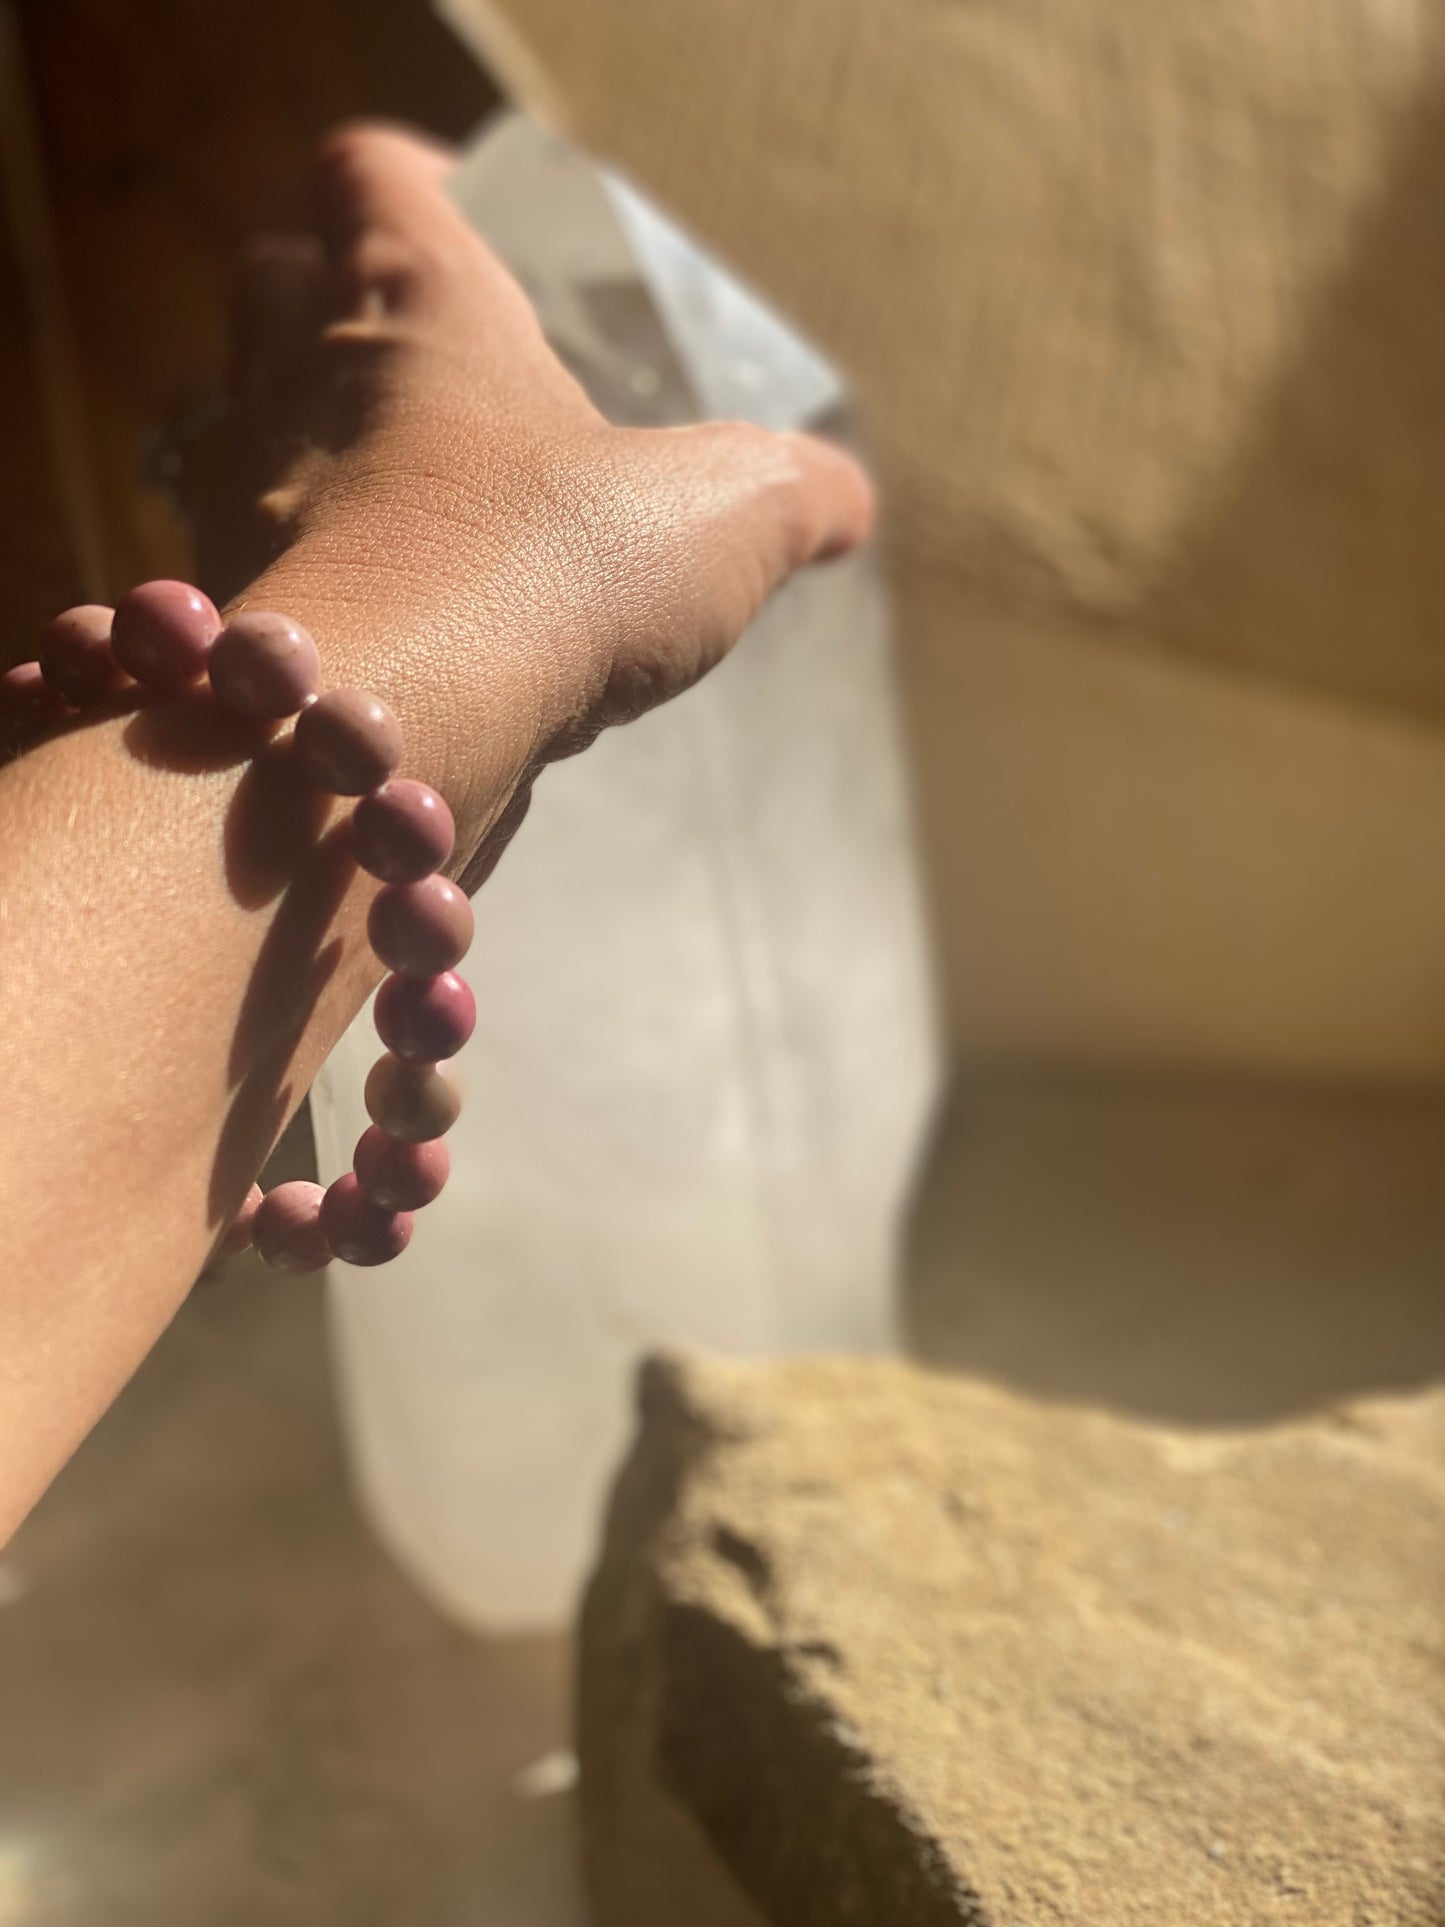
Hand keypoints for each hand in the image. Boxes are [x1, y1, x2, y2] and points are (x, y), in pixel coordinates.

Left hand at [189, 124, 872, 880]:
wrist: (391, 741)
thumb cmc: (544, 574)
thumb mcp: (722, 515)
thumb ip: (795, 492)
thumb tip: (843, 500)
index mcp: (410, 304)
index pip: (370, 175)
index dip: (416, 185)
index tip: (464, 218)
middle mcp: (296, 383)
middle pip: (277, 285)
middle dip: (340, 306)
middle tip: (437, 362)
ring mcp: (245, 500)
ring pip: (248, 428)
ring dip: (320, 448)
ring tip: (423, 497)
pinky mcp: (242, 618)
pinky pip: (261, 557)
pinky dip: (318, 570)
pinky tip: (402, 616)